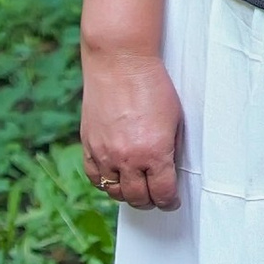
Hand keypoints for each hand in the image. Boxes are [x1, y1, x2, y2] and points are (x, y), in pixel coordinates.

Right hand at [81, 49, 183, 208]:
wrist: (120, 62)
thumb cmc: (152, 85)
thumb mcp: (175, 119)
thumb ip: (171, 148)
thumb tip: (169, 170)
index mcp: (154, 152)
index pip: (163, 193)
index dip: (170, 201)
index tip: (172, 201)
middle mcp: (128, 158)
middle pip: (139, 198)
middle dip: (151, 201)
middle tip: (156, 196)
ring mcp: (105, 153)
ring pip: (115, 191)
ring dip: (128, 194)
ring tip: (136, 187)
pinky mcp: (88, 145)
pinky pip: (95, 177)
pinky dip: (106, 182)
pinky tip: (115, 177)